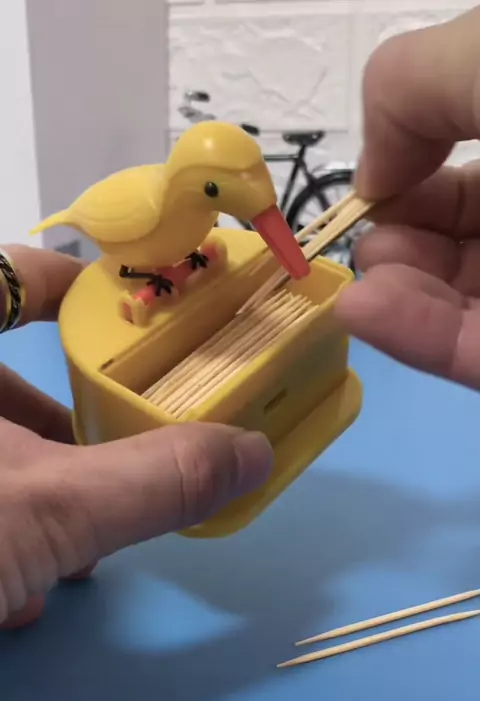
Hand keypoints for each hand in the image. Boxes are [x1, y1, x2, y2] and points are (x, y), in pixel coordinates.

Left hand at [0, 246, 272, 628]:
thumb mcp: (50, 507)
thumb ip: (155, 479)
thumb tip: (254, 453)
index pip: (9, 277)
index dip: (70, 285)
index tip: (130, 316)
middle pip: (2, 379)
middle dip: (66, 425)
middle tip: (117, 449)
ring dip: (37, 496)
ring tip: (79, 543)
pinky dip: (2, 533)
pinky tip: (18, 590)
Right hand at [336, 6, 479, 388]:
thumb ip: (407, 88)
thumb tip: (373, 175)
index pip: (461, 176)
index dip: (407, 179)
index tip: (371, 189)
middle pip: (453, 246)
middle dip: (394, 245)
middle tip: (368, 243)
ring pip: (453, 306)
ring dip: (391, 295)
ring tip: (359, 285)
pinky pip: (469, 355)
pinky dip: (410, 338)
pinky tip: (361, 313)